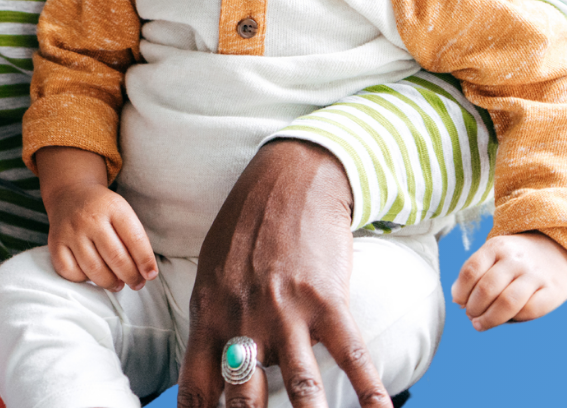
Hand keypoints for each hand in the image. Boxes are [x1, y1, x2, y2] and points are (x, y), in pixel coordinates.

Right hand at [33, 147, 156, 291]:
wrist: (70, 194)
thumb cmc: (103, 210)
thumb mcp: (123, 213)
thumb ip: (135, 240)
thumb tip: (145, 274)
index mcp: (113, 207)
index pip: (135, 240)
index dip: (146, 262)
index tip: (150, 275)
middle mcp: (89, 218)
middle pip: (116, 258)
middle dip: (131, 277)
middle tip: (136, 283)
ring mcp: (70, 231)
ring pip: (94, 270)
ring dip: (111, 283)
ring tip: (117, 283)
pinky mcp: (55, 243)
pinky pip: (70, 272)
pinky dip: (83, 279)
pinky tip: (91, 274)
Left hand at [177, 140, 391, 407]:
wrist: (289, 181)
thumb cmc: (246, 229)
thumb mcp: (212, 272)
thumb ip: (214, 321)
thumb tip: (218, 368)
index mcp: (209, 313)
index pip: (196, 384)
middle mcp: (242, 317)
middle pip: (242, 393)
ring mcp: (286, 310)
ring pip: (298, 383)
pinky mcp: (328, 300)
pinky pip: (351, 356)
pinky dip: (369, 392)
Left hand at [452, 232, 566, 329]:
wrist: (556, 250)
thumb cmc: (514, 260)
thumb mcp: (492, 255)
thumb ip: (474, 274)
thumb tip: (457, 301)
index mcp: (496, 247)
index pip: (471, 270)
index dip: (461, 291)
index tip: (459, 303)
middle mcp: (516, 259)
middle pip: (487, 288)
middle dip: (474, 307)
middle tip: (471, 315)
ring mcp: (536, 274)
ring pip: (507, 301)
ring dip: (489, 318)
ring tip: (480, 324)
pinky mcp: (554, 290)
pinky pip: (530, 309)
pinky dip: (514, 318)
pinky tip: (507, 318)